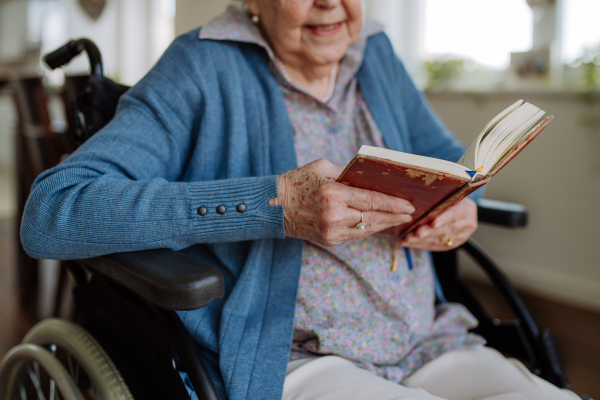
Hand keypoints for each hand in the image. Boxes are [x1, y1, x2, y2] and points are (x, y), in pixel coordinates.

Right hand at [267, 159, 414, 246]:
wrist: (272, 206)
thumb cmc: (297, 181)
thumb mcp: (322, 167)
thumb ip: (348, 173)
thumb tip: (371, 178)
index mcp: (334, 194)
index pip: (372, 200)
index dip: (394, 203)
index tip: (409, 204)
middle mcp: (334, 216)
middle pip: (374, 217)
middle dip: (394, 215)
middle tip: (410, 212)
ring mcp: (332, 231)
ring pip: (367, 229)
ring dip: (384, 224)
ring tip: (399, 218)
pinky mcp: (329, 240)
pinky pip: (356, 235)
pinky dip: (369, 229)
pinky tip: (379, 223)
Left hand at [400, 198, 477, 250]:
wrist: (458, 208)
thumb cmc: (448, 197)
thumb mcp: (447, 194)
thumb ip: (438, 198)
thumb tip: (418, 201)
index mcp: (467, 209)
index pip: (455, 215)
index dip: (444, 219)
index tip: (433, 224)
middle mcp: (466, 224)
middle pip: (447, 230)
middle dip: (429, 233)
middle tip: (415, 234)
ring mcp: (461, 236)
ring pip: (440, 240)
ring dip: (422, 241)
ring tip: (408, 238)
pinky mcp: (452, 244)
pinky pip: (436, 246)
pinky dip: (421, 245)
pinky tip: (409, 243)